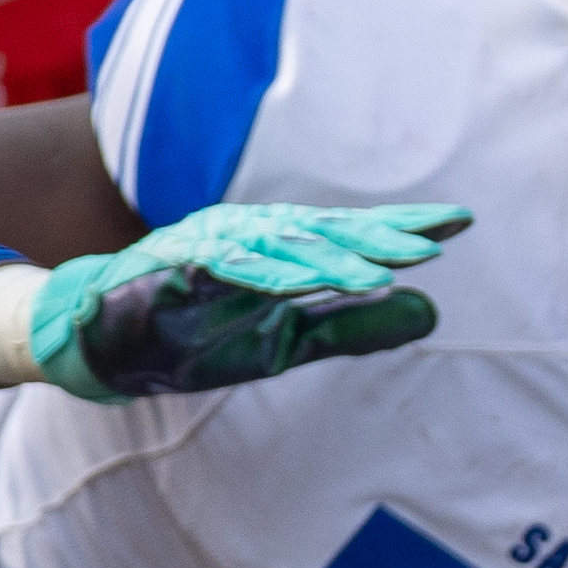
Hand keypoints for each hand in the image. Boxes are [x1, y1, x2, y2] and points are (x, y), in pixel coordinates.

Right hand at [20, 202, 469, 401]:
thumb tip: (431, 313)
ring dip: (329, 256)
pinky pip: (220, 266)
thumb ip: (354, 326)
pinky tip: (297, 281)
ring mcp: (208, 246)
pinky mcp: (172, 269)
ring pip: (278, 245)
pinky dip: (259, 272)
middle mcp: (249, 235)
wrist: (106, 345)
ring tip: (380, 268)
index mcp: (281, 250)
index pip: (351, 234)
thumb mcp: (290, 340)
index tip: (460, 223)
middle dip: (377, 235)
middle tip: (433, 243)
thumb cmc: (200, 336)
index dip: (402, 226)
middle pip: (323, 231)